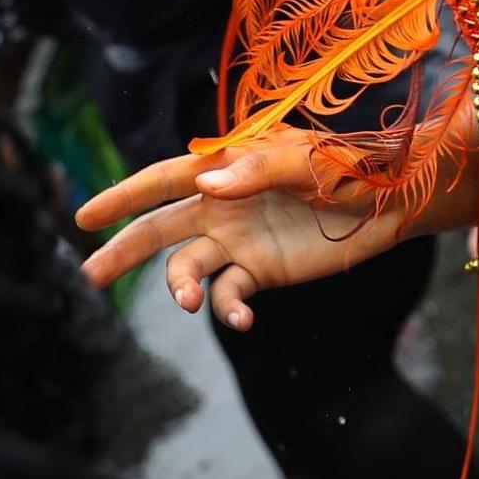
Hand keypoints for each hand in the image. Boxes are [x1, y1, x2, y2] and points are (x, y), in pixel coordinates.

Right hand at [77, 129, 405, 330]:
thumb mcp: (308, 161)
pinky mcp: (262, 269)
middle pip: (161, 228)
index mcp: (229, 166)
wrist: (395, 198)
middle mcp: (224, 204)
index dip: (125, 196)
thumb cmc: (351, 164)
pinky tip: (241, 317)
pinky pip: (229, 293)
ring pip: (188, 266)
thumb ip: (258, 170)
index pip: (166, 180)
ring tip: (192, 302)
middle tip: (91, 275)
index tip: (83, 216)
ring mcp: (240, 238)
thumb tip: (207, 183)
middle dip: (124, 250)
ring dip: (182, 287)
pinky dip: (227, 308)